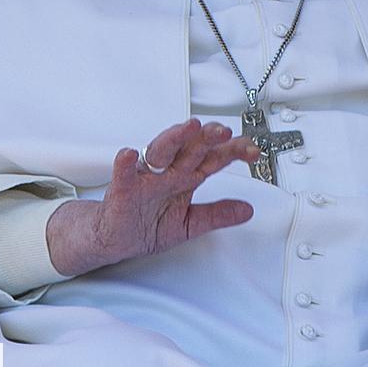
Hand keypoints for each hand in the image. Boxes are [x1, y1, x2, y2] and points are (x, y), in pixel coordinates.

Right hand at [46, 118, 259, 276]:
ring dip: (174, 139)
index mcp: (185, 176)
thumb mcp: (190, 224)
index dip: (233, 152)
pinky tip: (128, 155)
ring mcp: (145, 178)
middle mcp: (167, 171)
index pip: (213, 158)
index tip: (253, 151)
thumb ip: (217, 214)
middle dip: (207, 138)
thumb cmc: (148, 224)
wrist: (114, 238)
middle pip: (190, 148)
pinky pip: (123, 176)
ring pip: (160, 152)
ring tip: (188, 128)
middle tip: (223, 131)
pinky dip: (125, 165)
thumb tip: (248, 210)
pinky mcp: (122, 190)